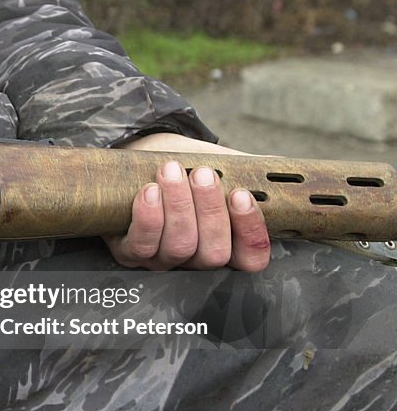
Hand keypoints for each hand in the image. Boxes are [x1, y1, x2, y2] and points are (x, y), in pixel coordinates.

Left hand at [103, 133, 270, 271]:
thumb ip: (249, 174)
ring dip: (179, 206)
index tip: (240, 195)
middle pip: (214, 254)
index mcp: (224, 243)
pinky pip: (142, 246)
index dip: (251, 232)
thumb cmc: (183, 162)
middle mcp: (194, 259)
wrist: (138, 151)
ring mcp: (161, 259)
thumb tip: (282, 173)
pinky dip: (149, 218)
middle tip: (202, 174)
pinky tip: (149, 191)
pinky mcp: (128, 252)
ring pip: (180, 247)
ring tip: (172, 171)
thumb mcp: (221, 166)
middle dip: (210, 211)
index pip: (251, 258)